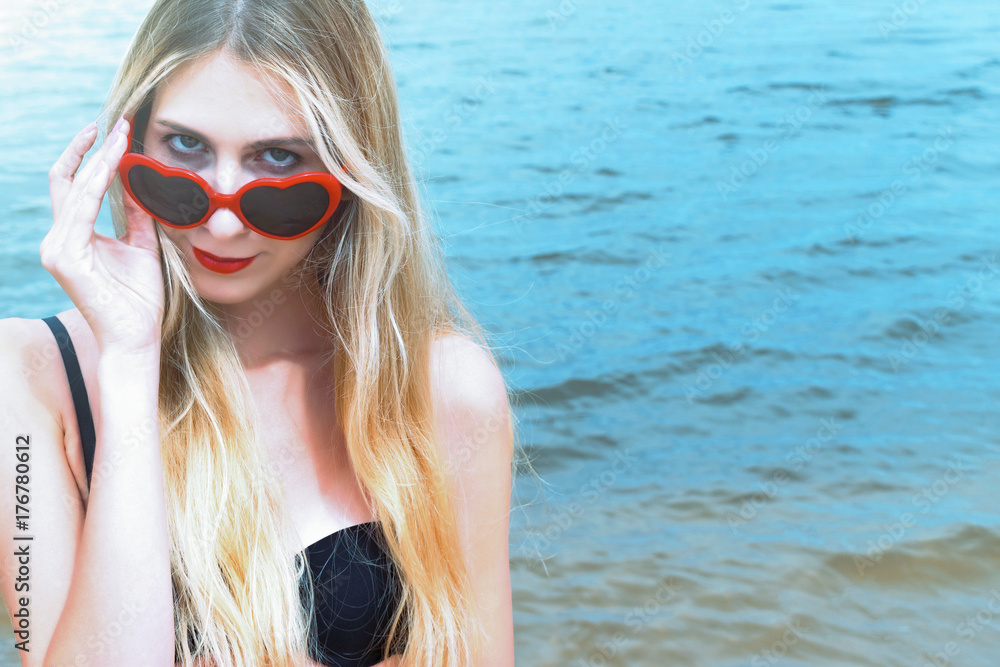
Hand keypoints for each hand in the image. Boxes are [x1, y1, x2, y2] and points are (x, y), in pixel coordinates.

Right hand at [41, 116, 163, 353]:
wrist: (136, 337)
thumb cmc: (140, 299)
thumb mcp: (142, 248)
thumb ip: (137, 219)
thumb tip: (140, 186)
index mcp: (74, 237)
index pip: (74, 186)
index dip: (91, 156)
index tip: (117, 131)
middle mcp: (59, 240)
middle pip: (67, 180)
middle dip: (91, 149)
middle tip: (118, 122)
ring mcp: (57, 249)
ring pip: (74, 190)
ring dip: (98, 160)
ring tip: (121, 137)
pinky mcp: (65, 258)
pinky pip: (81, 210)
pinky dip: (97, 185)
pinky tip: (113, 165)